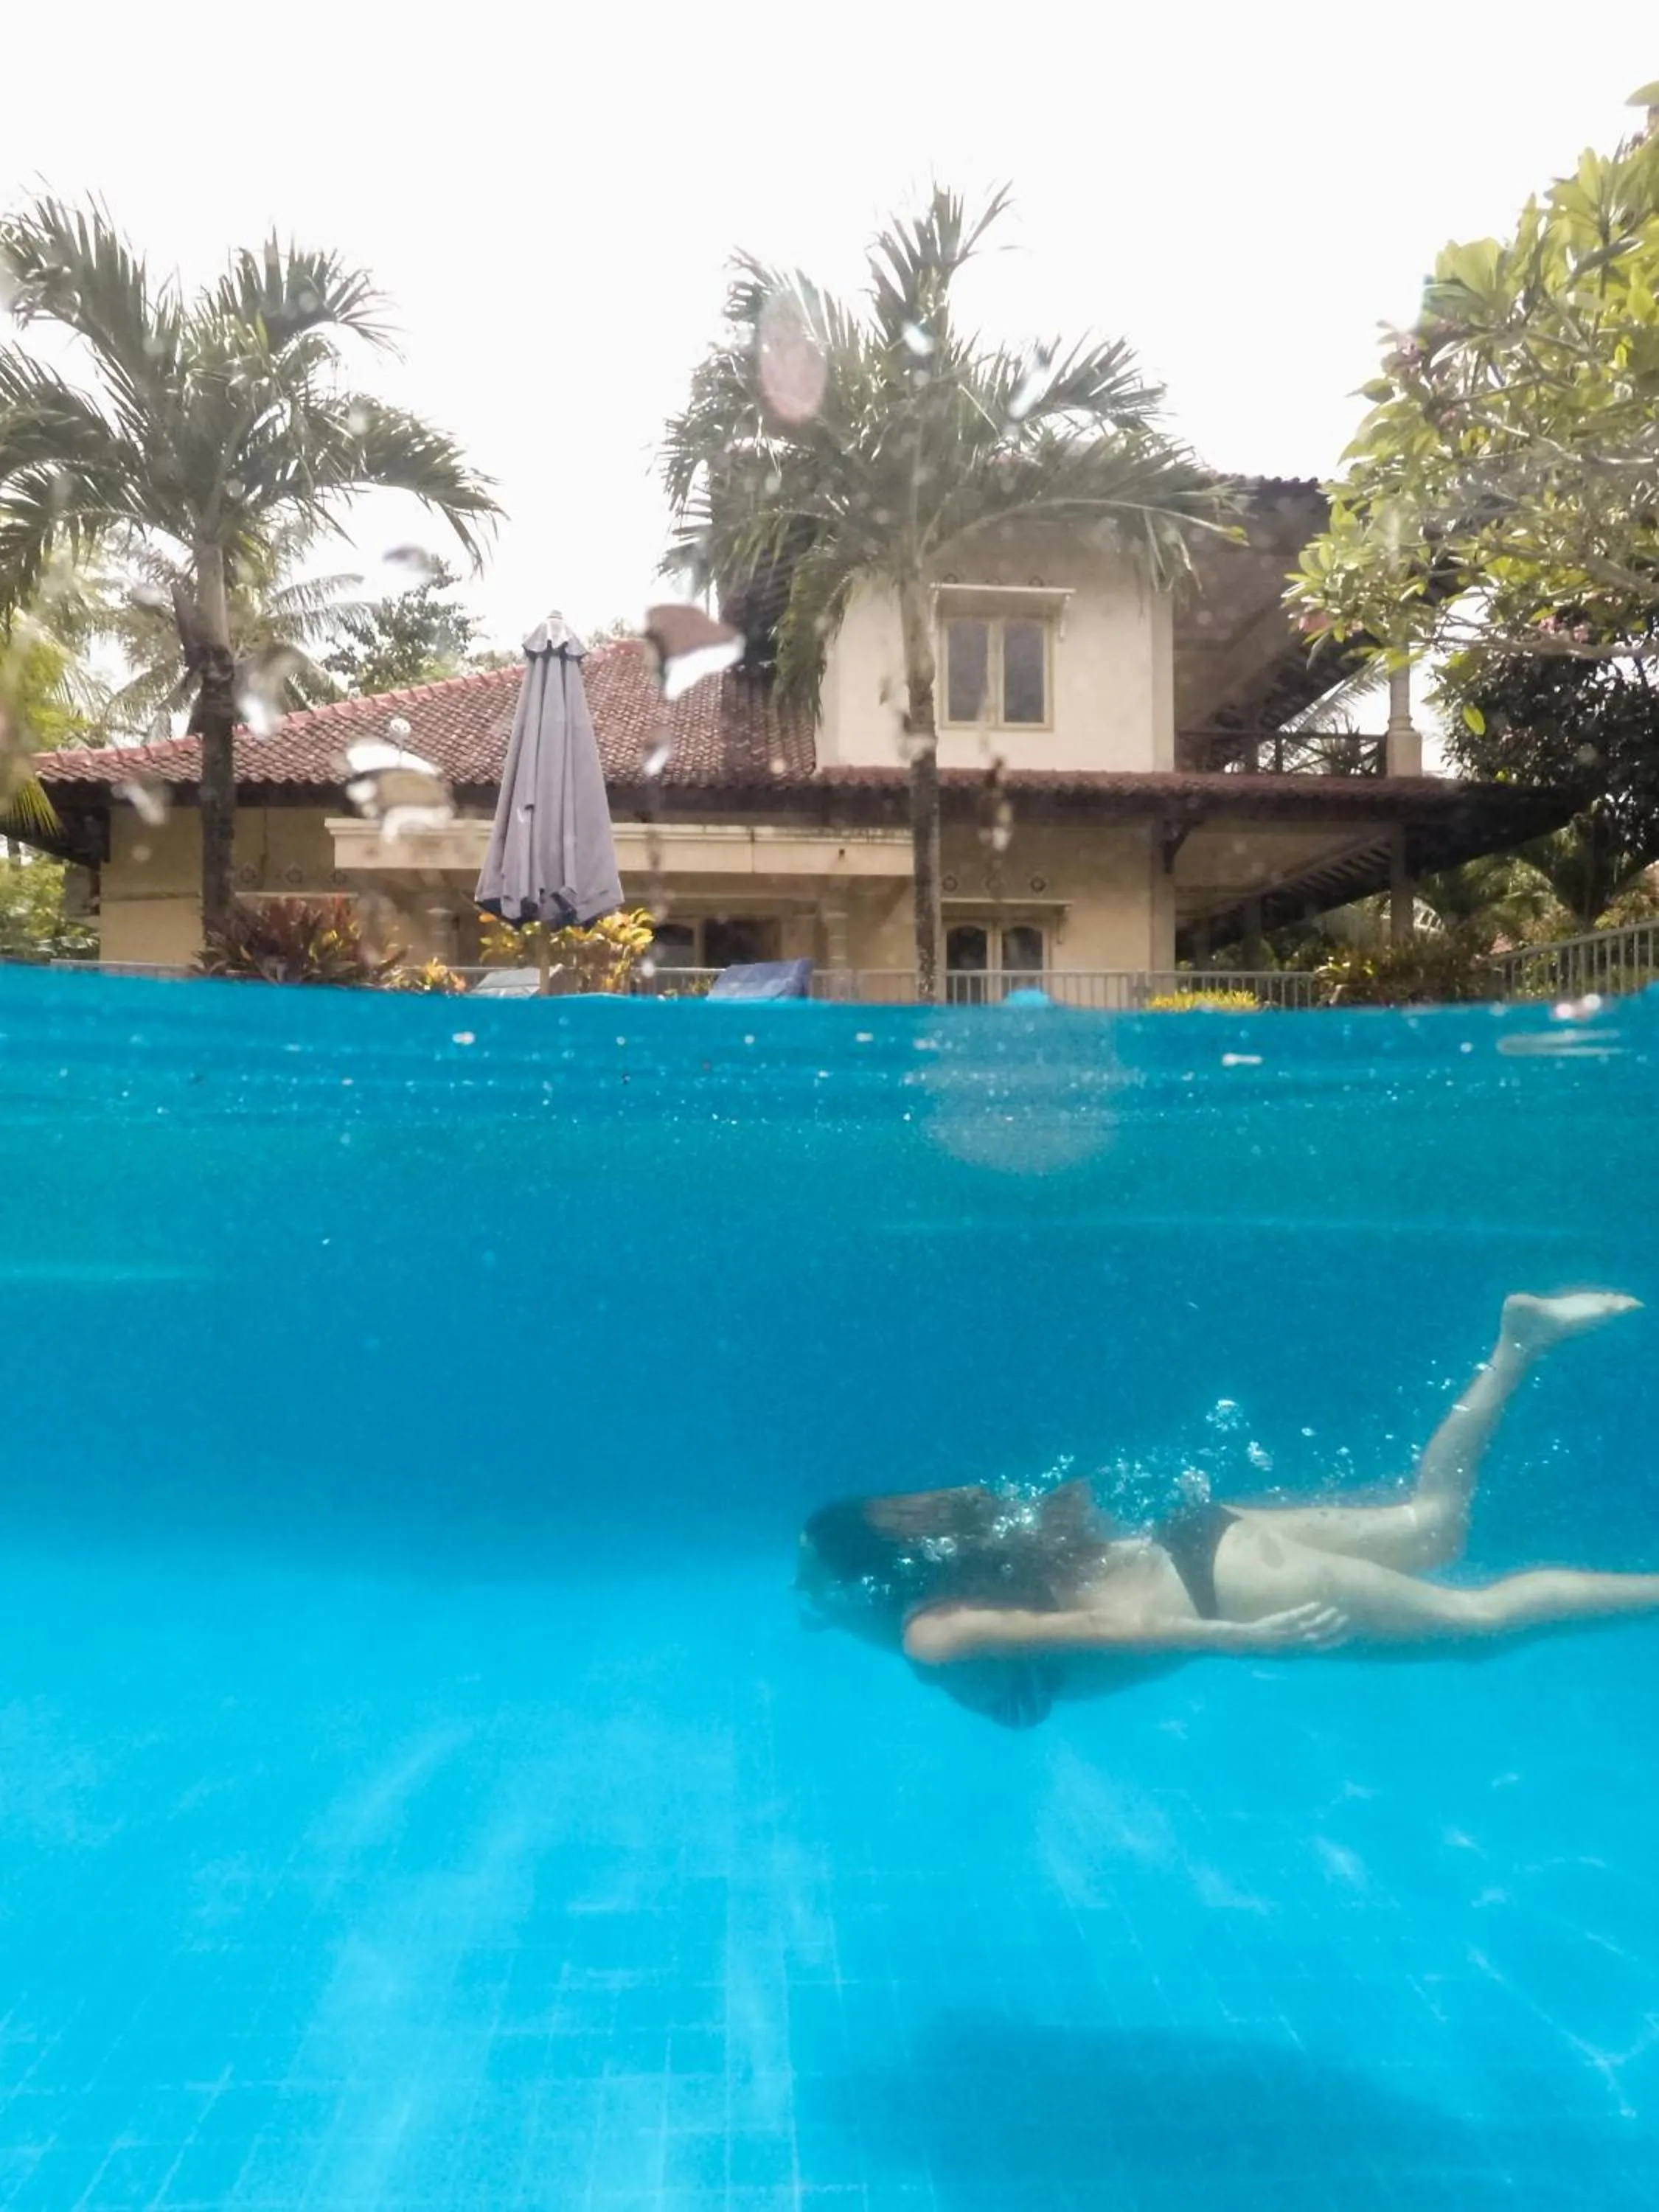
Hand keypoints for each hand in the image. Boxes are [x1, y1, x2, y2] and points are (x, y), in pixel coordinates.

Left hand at [1233, 1603, 1350, 1653]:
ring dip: (1325, 1618)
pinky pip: (1298, 1616)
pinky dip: (1308, 1610)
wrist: (1249, 1640)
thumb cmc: (1267, 1642)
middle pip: (1321, 1634)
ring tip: (1335, 1610)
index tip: (1347, 1633)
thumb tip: (1310, 1639)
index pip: (1322, 1645)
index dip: (1335, 1640)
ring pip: (1312, 1625)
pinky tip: (1317, 1603)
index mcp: (1299, 1648)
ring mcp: (1290, 1631)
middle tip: (1346, 1618)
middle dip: (1335, 1627)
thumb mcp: (1286, 1647)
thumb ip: (1299, 1642)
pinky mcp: (1282, 1622)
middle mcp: (1297, 1642)